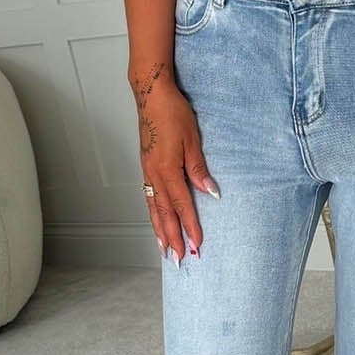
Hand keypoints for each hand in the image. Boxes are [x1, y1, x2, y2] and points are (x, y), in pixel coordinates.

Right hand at [135, 78, 219, 264]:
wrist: (151, 95)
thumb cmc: (173, 113)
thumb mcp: (192, 140)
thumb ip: (198, 169)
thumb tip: (209, 192)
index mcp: (167, 169)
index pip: (182, 205)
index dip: (189, 226)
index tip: (197, 244)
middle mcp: (154, 174)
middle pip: (164, 213)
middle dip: (172, 238)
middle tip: (179, 260)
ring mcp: (147, 171)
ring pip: (153, 208)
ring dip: (159, 231)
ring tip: (164, 250)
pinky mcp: (146, 167)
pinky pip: (148, 197)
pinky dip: (152, 214)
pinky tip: (156, 221)